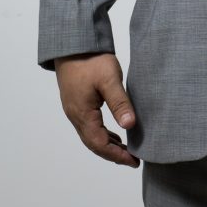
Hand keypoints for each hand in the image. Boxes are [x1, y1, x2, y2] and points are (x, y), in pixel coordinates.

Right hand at [54, 53, 139, 167]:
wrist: (73, 44)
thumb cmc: (91, 60)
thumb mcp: (109, 80)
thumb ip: (120, 103)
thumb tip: (130, 126)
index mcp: (82, 114)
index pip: (99, 145)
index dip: (117, 156)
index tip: (134, 161)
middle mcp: (76, 116)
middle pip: (94, 144)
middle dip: (113, 154)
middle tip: (133, 160)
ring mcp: (75, 110)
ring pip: (90, 136)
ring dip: (107, 145)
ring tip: (126, 151)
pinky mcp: (77, 102)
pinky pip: (89, 126)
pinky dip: (102, 134)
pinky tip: (113, 133)